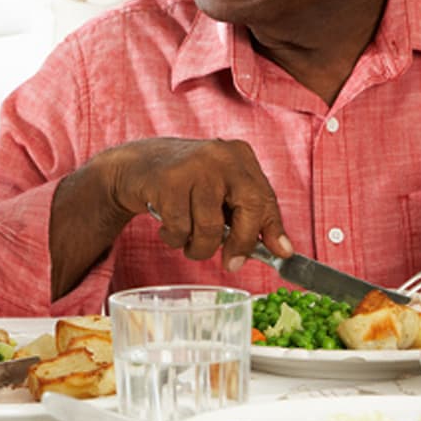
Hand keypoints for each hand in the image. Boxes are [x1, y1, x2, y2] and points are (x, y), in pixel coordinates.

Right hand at [101, 137, 290, 267]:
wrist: (137, 165)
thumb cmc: (186, 183)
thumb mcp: (221, 191)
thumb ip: (249, 215)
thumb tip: (283, 250)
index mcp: (240, 156)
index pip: (265, 198)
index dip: (272, 230)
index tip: (279, 255)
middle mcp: (221, 156)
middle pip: (248, 208)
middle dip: (240, 244)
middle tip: (232, 264)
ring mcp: (195, 166)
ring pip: (210, 227)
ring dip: (199, 247)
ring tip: (188, 240)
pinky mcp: (168, 181)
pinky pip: (180, 228)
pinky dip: (174, 238)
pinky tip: (168, 227)